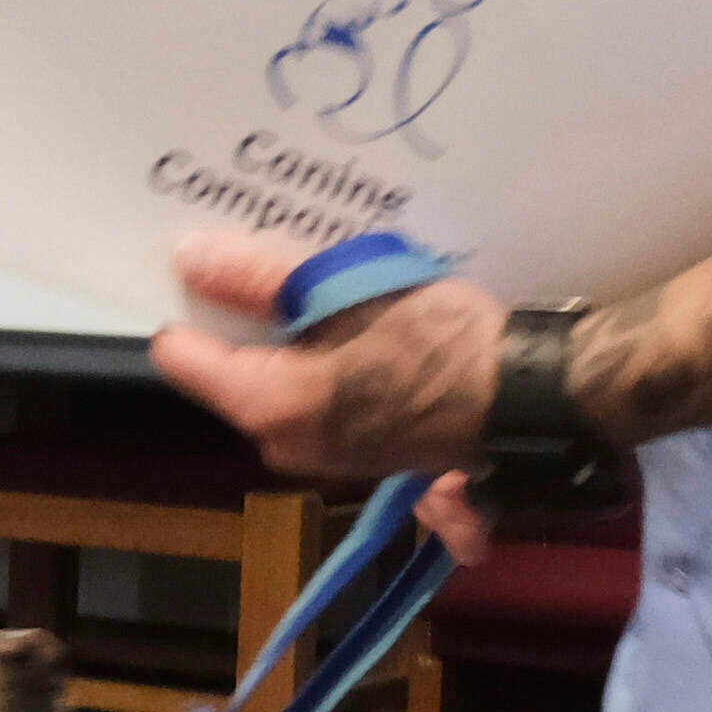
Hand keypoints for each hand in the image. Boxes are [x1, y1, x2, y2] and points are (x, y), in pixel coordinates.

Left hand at [146, 229, 503, 483]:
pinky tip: (349, 318)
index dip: (188, 305)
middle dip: (242, 318)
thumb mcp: (348, 290)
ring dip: (286, 334)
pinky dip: (320, 356)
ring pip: (275, 377)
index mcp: (270, 409)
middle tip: (264, 260)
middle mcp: (284, 444)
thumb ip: (260, 278)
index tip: (198, 263)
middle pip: (230, 367)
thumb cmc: (441, 342)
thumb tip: (188, 259)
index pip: (182, 356)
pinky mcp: (358, 447)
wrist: (529, 396)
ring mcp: (323, 453)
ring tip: (316, 281)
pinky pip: (315, 393)